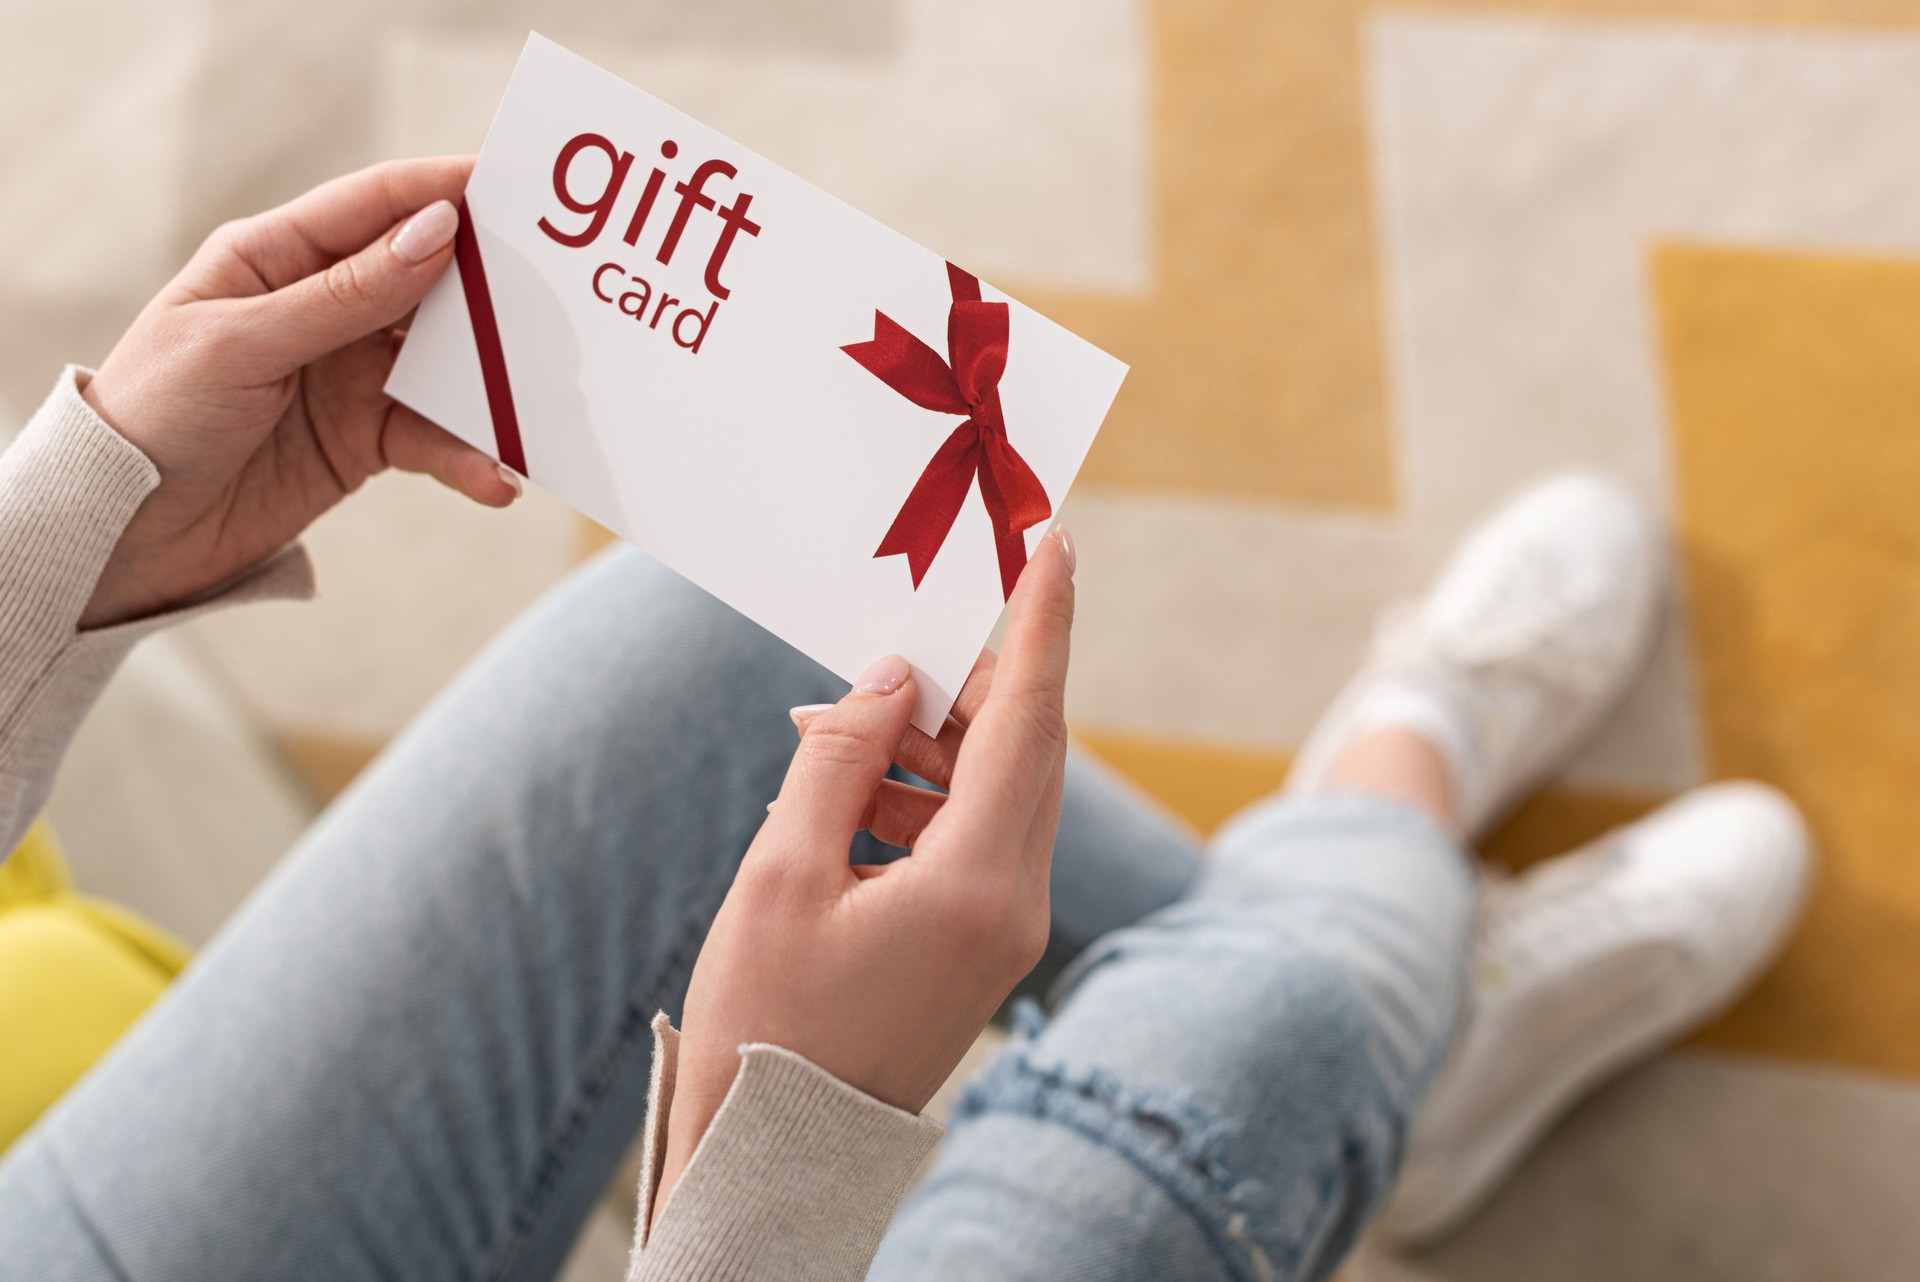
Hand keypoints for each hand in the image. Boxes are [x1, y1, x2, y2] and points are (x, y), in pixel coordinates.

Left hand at [78, 156, 518, 627]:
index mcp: (277, 257)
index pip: (376, 206)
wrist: (127, 533)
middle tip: (557, 298)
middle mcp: (323, 306)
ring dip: (491, 385)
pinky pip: (435, 437)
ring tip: (537, 405)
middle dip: (491, 290)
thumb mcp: (241, 345)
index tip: (517, 189)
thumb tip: (436, 234)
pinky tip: (496, 478)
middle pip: (428, 280)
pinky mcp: (367, 440)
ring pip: (445, 363)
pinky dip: (469, 457)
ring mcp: (350, 373)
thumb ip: (345, 295)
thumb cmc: (158, 415)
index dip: (445, 190)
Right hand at [653, 528, 1076, 1219]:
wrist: (778, 1151)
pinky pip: (973, 835)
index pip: (1030, 719)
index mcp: (979, 883)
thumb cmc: (765, 1021)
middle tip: (903, 637)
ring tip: (836, 731)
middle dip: (968, 680)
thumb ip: (841, 757)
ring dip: (929, 743)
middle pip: (1024, 748)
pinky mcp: (983, 941)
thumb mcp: (783, 872)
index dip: (1042, 621)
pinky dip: (920, 797)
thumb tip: (895, 677)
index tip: (1055, 539)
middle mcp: (1017, 902)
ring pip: (996, 790)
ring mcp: (1007, 926)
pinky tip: (848, 797)